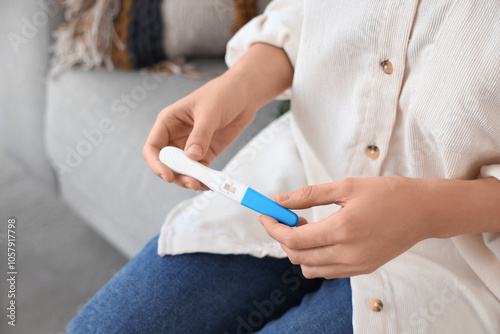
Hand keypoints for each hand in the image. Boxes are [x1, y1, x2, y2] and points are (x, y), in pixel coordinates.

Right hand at [143, 72, 256, 189]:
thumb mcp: (210, 112)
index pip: (153, 148)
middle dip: (176, 176)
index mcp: (168, 122)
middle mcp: (176, 136)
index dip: (157, 164)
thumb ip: (201, 134)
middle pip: (167, 164)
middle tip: (192, 183)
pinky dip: (203, 179)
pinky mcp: (205, 153)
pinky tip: (210, 185)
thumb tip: (192, 156)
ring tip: (202, 185)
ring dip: (189, 180)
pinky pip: (200, 171)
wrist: (244, 94)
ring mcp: (190, 147)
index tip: (168, 175)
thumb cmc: (222, 94)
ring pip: (182, 170)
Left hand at [259, 176, 431, 278]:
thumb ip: (308, 195)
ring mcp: (356, 265)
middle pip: (298, 256)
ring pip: (310, 269)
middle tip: (284, 217)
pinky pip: (327, 272)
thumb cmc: (387, 193)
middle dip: (282, 238)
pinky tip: (322, 238)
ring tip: (306, 227)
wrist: (423, 211)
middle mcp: (348, 254)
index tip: (264, 215)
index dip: (273, 228)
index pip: (293, 239)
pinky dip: (315, 258)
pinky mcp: (363, 270)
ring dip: (298, 250)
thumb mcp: (346, 186)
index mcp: (343, 230)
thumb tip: (279, 200)